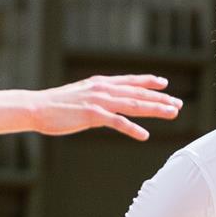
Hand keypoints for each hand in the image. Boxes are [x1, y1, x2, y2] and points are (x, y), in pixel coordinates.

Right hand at [32, 75, 181, 140]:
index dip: (149, 82)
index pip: (130, 81)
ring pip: (133, 105)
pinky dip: (132, 128)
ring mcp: (99, 102)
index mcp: (101, 84)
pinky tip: (144, 135)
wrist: (37, 108)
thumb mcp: (80, 97)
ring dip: (155, 110)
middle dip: (160, 99)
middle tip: (178, 104)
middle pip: (138, 94)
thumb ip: (96, 98)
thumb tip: (106, 105)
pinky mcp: (92, 115)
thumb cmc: (57, 105)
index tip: (164, 84)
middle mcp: (103, 89)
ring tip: (172, 114)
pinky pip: (117, 122)